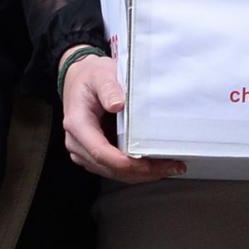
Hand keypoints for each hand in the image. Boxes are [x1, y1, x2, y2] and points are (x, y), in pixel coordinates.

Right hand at [60, 53, 185, 184]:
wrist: (79, 79)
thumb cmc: (91, 77)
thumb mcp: (101, 75)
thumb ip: (109, 88)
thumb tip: (117, 104)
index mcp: (78, 124)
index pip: (100, 152)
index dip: (125, 163)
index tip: (149, 163)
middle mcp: (78, 143)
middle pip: (110, 168)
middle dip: (142, 171)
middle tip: (171, 166)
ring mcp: (85, 152)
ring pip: (114, 173)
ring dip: (141, 174)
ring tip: (169, 167)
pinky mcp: (95, 155)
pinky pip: (115, 169)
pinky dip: (136, 170)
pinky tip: (155, 165)